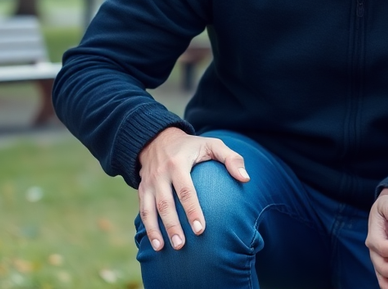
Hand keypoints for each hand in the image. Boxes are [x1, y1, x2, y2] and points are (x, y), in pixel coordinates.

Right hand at [137, 127, 249, 251]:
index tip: (200, 229)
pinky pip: (143, 210)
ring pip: (149, 209)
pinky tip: (155, 243)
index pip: (185, 190)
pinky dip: (146, 227)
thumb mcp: (212, 144)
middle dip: (172, 225)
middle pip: (165, 203)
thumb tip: (245, 179)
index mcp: (178, 163)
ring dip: (155, 230)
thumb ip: (231, 158)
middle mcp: (160, 174)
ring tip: (163, 248)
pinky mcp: (142, 189)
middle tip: (182, 245)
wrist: (157, 139)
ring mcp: (149, 183)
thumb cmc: (192, 146)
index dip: (192, 210)